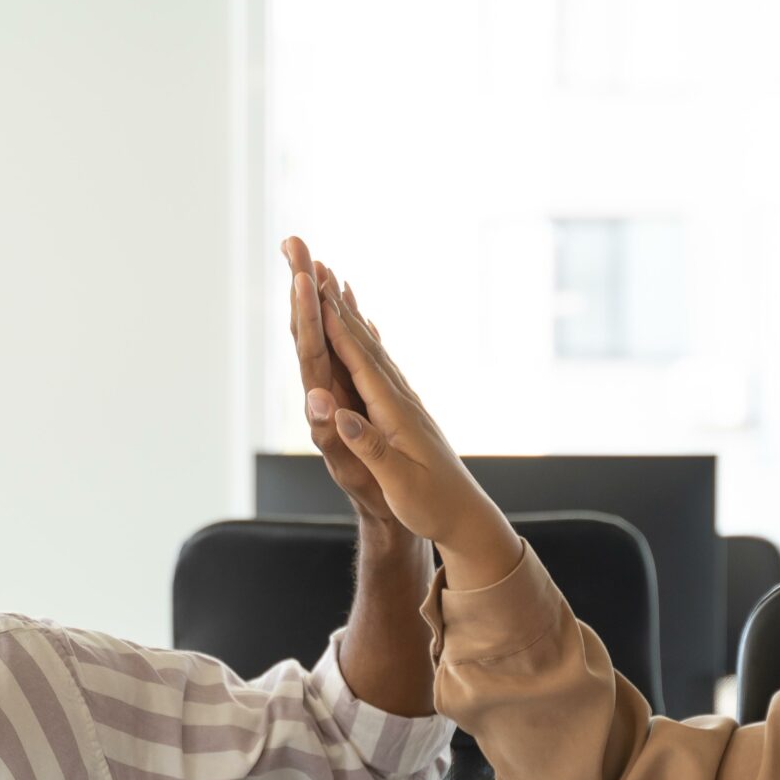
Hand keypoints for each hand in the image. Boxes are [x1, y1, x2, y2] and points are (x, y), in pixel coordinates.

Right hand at [278, 237, 519, 584]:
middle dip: (335, 302)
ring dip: (348, 312)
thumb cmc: (432, 505)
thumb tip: (341, 415)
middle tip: (313, 262)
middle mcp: (400, 398)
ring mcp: (404, 401)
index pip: (359, 360)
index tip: (313, 289)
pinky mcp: (404, 410)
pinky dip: (364, 338)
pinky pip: (379, 364)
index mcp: (394, 412)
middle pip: (363, 341)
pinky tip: (363, 326)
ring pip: (371, 347)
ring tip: (331, 280)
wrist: (466, 517)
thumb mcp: (399, 483)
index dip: (334, 324)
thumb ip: (371, 447)